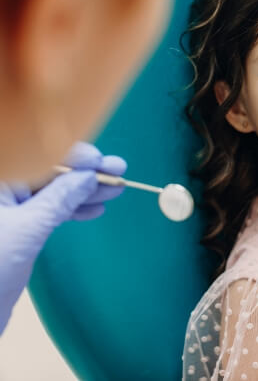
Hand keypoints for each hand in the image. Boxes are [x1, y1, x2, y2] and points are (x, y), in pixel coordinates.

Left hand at [0, 142, 126, 333]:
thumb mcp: (28, 229)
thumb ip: (60, 199)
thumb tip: (89, 177)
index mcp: (1, 181)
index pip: (39, 157)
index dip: (72, 155)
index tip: (100, 161)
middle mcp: (5, 189)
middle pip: (51, 172)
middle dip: (86, 172)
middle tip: (119, 169)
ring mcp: (12, 208)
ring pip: (55, 191)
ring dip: (86, 191)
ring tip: (116, 188)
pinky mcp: (20, 226)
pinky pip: (52, 210)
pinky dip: (74, 210)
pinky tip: (97, 209)